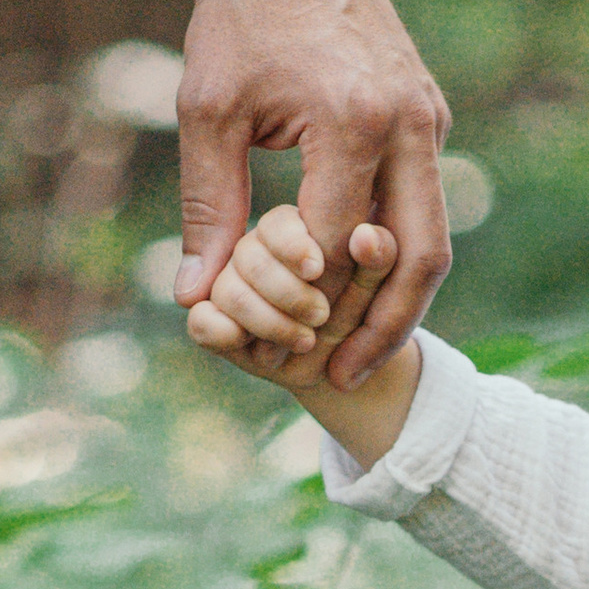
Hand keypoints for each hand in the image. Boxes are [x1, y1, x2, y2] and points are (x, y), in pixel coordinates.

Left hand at [176, 0, 452, 385]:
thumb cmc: (239, 15)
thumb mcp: (207, 110)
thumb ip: (208, 207)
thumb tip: (196, 298)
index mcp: (352, 122)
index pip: (335, 244)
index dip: (304, 305)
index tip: (274, 348)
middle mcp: (408, 124)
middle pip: (416, 260)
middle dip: (381, 328)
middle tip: (344, 377)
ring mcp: (429, 118)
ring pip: (432, 237)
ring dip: (400, 301)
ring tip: (358, 348)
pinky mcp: (429, 113)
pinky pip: (424, 201)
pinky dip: (397, 252)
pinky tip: (360, 283)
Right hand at [187, 205, 394, 389]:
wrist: (354, 364)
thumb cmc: (375, 313)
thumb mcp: (387, 285)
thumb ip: (384, 256)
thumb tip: (370, 237)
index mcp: (292, 228)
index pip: (276, 223)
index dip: (291, 246)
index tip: (314, 268)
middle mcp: (254, 252)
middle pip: (248, 254)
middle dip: (287, 294)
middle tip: (321, 316)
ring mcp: (228, 287)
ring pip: (227, 291)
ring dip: (268, 322)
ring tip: (306, 340)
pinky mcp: (211, 323)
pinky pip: (202, 324)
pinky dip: (222, 334)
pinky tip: (248, 343)